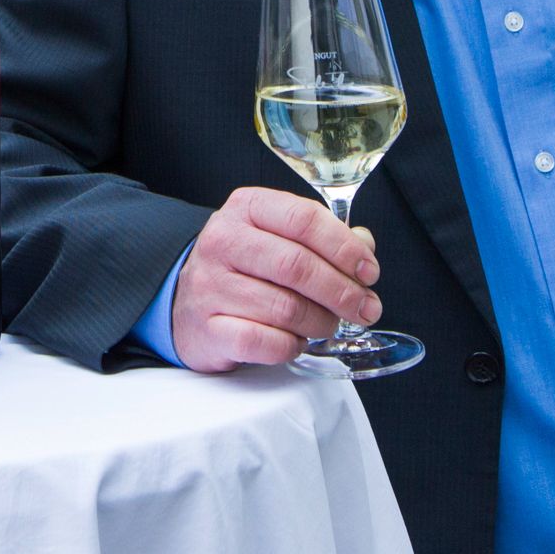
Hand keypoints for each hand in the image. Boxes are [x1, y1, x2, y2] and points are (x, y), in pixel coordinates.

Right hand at [170, 187, 381, 372]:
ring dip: (320, 322)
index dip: (345, 247)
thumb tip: (364, 248)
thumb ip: (322, 237)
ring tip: (328, 324)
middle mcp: (223, 241)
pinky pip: (263, 342)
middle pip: (296, 265)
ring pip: (285, 308)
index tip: (369, 271)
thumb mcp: (276, 236)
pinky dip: (290, 346)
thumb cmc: (243, 267)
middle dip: (341, 292)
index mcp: (246, 207)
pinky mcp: (207, 329)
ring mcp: (210, 286)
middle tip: (365, 308)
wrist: (185, 301)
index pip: (304, 218)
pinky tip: (296, 341)